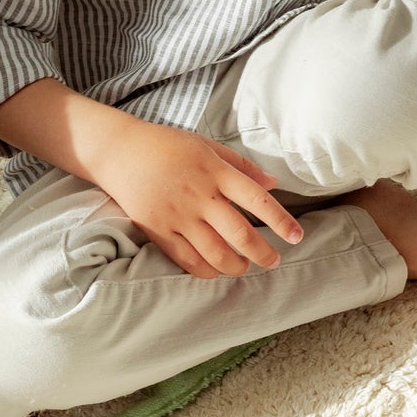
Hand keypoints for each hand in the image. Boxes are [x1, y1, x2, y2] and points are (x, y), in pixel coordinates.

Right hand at [95, 118, 303, 279]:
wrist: (120, 151)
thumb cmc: (168, 146)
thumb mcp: (207, 146)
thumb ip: (241, 167)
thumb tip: (272, 184)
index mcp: (215, 171)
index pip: (256, 199)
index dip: (280, 220)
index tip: (297, 236)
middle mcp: (199, 195)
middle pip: (239, 233)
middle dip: (263, 253)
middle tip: (275, 261)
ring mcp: (177, 215)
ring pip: (215, 253)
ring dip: (237, 266)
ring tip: (247, 267)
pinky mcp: (158, 230)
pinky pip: (187, 260)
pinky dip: (207, 271)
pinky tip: (217, 271)